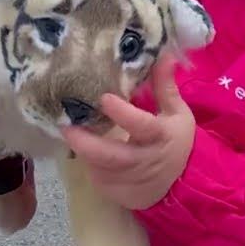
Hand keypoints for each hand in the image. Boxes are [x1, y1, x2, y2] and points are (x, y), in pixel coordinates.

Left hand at [62, 54, 194, 209]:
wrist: (178, 185)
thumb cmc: (174, 141)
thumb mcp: (176, 113)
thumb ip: (164, 85)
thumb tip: (162, 53)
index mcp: (160, 136)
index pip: (141, 126)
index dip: (123, 114)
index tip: (104, 99)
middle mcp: (142, 160)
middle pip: (110, 155)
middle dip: (85, 142)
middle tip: (65, 125)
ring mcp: (127, 180)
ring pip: (97, 166)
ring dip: (83, 149)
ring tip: (71, 130)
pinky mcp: (115, 191)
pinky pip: (96, 176)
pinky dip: (89, 162)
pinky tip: (85, 148)